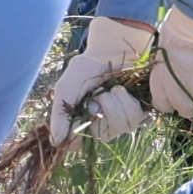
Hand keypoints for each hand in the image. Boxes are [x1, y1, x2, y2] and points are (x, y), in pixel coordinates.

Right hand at [42, 14, 156, 144]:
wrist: (111, 49)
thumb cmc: (86, 68)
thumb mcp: (66, 88)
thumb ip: (60, 114)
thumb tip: (55, 142)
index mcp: (80, 121)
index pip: (77, 143)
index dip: (78, 135)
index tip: (80, 118)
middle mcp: (100, 125)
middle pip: (101, 135)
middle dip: (100, 110)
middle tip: (97, 94)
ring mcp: (120, 121)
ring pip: (120, 128)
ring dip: (114, 104)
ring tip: (111, 89)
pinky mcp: (137, 113)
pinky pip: (135, 120)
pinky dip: (128, 102)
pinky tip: (122, 91)